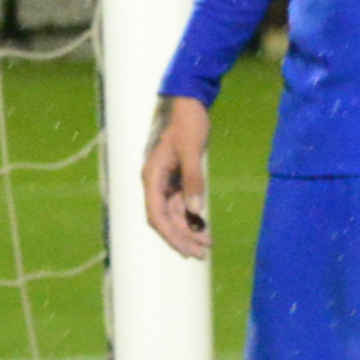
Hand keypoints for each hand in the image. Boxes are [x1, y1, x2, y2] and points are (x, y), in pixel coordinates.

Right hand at [138, 92, 214, 259]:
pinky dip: (192, 217)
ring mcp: (165, 182)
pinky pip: (181, 204)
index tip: (186, 250)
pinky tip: (204, 227)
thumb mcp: (192, 150)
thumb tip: (194, 211)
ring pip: (173, 214)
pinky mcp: (176, 179)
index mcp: (152, 177)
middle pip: (165, 219)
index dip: (171, 235)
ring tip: (207, 245)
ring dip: (188, 230)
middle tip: (201, 254)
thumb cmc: (189, 123)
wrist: (190, 104)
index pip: (156, 215)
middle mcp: (155, 182)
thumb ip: (193, 180)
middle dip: (181, 238)